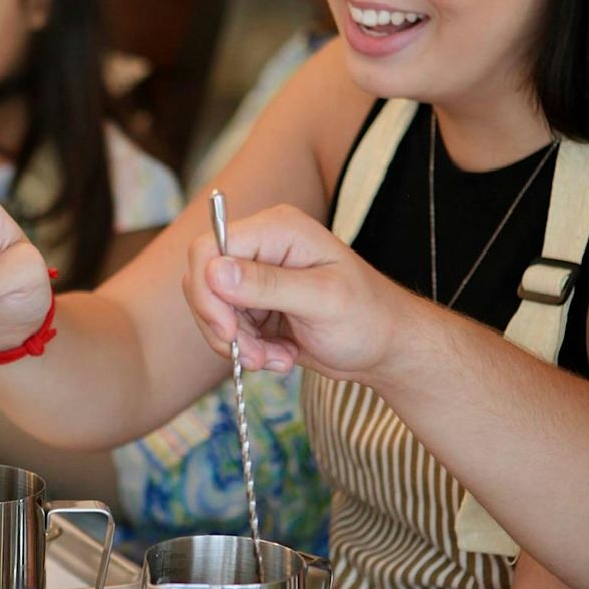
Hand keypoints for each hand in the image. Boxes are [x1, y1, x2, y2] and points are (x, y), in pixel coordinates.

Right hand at [185, 203, 407, 380]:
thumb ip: (267, 285)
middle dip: (223, 325)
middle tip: (255, 356)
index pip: (209, 248)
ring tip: (276, 358)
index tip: (229, 330)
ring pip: (212, 309)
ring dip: (239, 344)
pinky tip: (281, 356)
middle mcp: (261, 246)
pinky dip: (248, 350)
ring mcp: (255, 275)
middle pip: (203, 280)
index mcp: (278, 229)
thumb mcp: (322, 300)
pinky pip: (227, 328)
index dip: (207, 290)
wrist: (385, 348)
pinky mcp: (254, 304)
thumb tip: (215, 271)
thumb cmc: (367, 317)